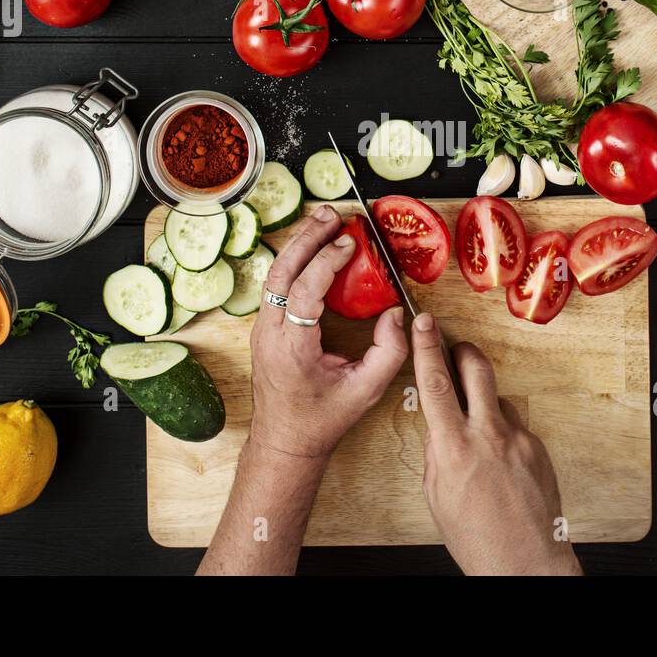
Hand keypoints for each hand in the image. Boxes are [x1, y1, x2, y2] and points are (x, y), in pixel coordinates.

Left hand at [248, 203, 408, 459]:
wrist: (285, 440)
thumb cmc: (323, 419)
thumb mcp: (365, 392)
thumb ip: (389, 353)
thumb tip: (394, 315)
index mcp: (292, 349)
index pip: (304, 292)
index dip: (325, 263)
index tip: (349, 244)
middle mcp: (270, 334)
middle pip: (282, 272)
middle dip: (307, 238)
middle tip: (333, 215)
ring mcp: (262, 329)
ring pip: (275, 274)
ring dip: (299, 244)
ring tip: (323, 220)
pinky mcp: (264, 326)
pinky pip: (277, 284)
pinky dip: (295, 260)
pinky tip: (312, 245)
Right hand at [408, 312, 581, 575]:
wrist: (524, 562)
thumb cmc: (475, 537)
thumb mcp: (436, 494)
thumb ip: (436, 451)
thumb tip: (437, 425)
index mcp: (454, 448)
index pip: (435, 383)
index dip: (426, 348)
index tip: (423, 322)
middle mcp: (488, 436)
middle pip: (476, 368)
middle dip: (463, 351)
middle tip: (454, 350)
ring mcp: (518, 439)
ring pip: (497, 399)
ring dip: (484, 405)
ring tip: (478, 439)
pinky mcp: (537, 447)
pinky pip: (514, 426)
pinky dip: (502, 435)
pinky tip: (499, 463)